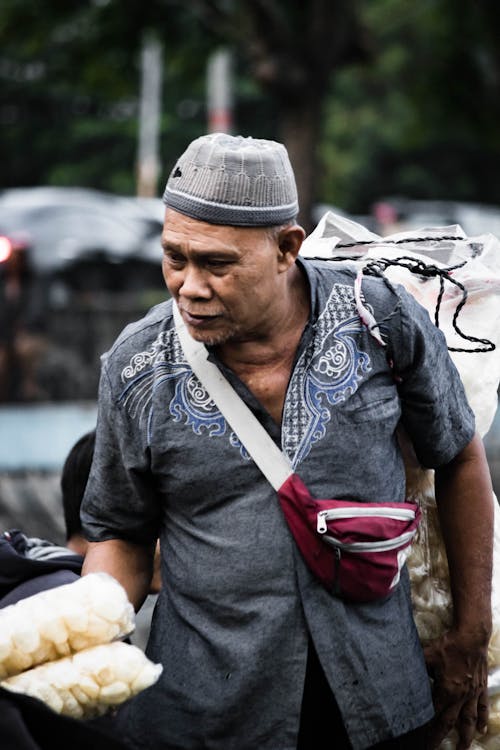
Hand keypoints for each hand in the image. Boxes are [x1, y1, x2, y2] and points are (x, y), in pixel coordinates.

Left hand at [424, 629, 488, 748]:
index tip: (419, 737)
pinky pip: (482, 707)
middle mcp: (460, 697)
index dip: (426, 726)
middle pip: (449, 722)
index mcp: (446, 690)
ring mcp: (472, 694)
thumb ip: (417, 666)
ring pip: (468, 720)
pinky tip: (483, 730)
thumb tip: (401, 668)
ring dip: (466, 736)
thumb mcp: (428, 655)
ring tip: (463, 749)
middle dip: (440, 736)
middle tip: (433, 749)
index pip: (433, 713)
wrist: (471, 638)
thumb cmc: (449, 646)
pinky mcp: (481, 688)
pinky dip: (483, 719)